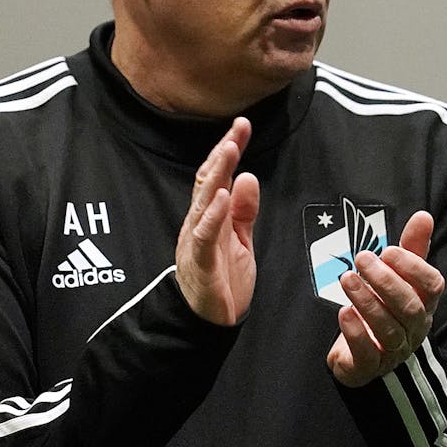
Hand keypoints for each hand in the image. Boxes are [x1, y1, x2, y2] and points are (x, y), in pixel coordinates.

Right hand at [175, 117, 259, 325]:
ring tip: (229, 150)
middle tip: (237, 129)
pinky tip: (222, 197)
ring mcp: (196, 241)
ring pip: (204, 202)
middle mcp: (199, 223)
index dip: (228, 150)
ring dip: (217, 175)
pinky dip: (212, 215)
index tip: (242, 126)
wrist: (211, 321)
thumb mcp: (241, 239)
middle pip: (207, 182)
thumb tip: (249, 176)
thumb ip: (244, 210)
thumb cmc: (223, 279)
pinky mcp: (200, 262)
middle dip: (223, 153)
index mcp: (209, 217)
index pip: (216, 176)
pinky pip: (203, 235)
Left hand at [326, 210, 443, 387]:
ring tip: (347, 279)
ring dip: (367, 301)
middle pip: (410, 308)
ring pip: (388, 330)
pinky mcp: (369, 367)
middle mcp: (414, 330)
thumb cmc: (382, 308)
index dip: (413, 268)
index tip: (389, 250)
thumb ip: (410, 249)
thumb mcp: (396, 277)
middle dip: (386, 281)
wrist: (358, 355)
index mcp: (424, 305)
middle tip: (362, 259)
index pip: (433, 286)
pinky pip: (367, 354)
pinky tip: (344, 313)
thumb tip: (424, 215)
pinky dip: (356, 332)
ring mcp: (393, 352)